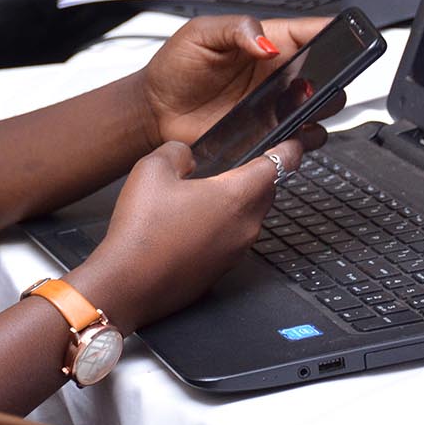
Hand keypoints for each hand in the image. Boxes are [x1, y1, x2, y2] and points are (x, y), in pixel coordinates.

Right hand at [72, 133, 318, 331]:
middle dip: (258, 174)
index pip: (280, 164)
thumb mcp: (152, 169)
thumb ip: (178, 152)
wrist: (128, 284)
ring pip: (249, 216)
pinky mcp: (222, 269)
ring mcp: (236, 251)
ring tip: (204, 191)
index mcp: (237, 196)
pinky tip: (191, 220)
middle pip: (267, 191)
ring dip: (236, 201)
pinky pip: (232, 237)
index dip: (290, 148)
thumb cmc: (142, 230)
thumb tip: (187, 156)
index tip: (295, 140)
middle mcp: (245, 226)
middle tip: (240, 161)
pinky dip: (222, 224)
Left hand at [136, 14, 331, 146]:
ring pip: (323, 107)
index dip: (334, 32)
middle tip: (312, 81)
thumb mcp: (200, 34)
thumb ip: (235, 29)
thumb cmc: (174, 67)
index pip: (311, 31)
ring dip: (322, 108)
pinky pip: (302, 138)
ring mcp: (276, 105)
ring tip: (299, 106)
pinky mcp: (269, 133)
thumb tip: (266, 41)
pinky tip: (290, 132)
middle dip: (334, 76)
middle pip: (329, 71)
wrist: (156, 109)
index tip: (346, 37)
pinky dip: (304, 138)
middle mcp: (278, 74)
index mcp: (267, 42)